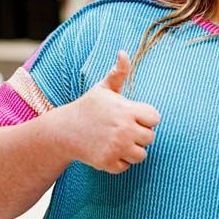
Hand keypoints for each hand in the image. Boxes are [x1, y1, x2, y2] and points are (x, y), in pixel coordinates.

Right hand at [59, 51, 160, 174]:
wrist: (64, 130)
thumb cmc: (89, 107)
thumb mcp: (103, 88)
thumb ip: (118, 72)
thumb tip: (123, 52)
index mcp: (127, 110)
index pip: (155, 118)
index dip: (146, 117)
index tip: (134, 115)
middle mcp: (124, 129)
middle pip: (150, 137)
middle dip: (140, 134)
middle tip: (124, 129)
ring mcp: (116, 147)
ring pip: (141, 155)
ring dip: (132, 150)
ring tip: (119, 140)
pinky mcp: (108, 162)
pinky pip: (126, 166)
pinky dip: (120, 161)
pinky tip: (109, 150)